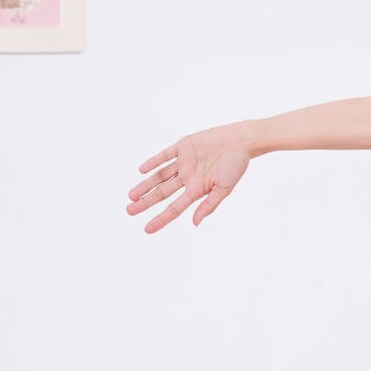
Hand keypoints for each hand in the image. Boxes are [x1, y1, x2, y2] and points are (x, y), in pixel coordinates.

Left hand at [126, 121, 252, 232]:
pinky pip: (164, 156)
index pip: (175, 208)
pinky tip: (142, 170)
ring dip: (146, 185)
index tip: (147, 229)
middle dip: (146, 202)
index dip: (160, 219)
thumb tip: (194, 223)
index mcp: (198, 190)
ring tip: (131, 195)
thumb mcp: (224, 189)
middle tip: (129, 211)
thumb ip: (209, 205)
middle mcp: (188, 178)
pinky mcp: (183, 147)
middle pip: (162, 193)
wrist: (241, 140)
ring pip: (160, 176)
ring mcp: (184, 163)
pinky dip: (153, 162)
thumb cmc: (236, 166)